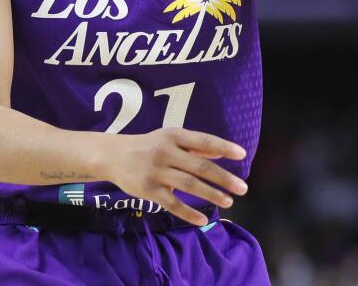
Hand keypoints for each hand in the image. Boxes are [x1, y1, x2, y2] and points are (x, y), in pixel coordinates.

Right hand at [102, 128, 248, 225]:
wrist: (114, 156)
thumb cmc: (149, 146)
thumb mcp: (170, 139)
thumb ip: (195, 146)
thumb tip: (222, 154)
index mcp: (174, 136)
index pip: (204, 141)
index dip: (223, 147)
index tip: (242, 155)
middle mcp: (166, 152)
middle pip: (200, 166)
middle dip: (223, 178)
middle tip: (242, 188)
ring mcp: (156, 172)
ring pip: (189, 185)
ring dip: (211, 194)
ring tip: (228, 201)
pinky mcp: (148, 190)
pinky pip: (172, 204)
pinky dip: (189, 213)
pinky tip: (203, 220)